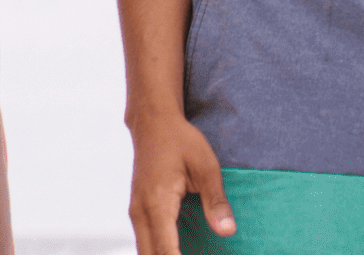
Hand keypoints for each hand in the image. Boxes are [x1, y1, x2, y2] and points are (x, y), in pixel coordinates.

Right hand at [129, 112, 234, 254]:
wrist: (154, 122)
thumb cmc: (181, 140)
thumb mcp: (206, 166)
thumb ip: (216, 200)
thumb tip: (228, 231)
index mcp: (158, 204)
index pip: (166, 253)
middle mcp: (140, 213)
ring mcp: (135, 213)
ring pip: (145, 253)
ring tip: (187, 252)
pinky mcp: (137, 211)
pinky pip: (145, 242)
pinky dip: (159, 252)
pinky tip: (177, 251)